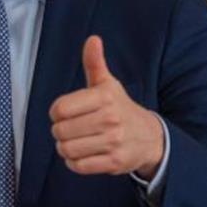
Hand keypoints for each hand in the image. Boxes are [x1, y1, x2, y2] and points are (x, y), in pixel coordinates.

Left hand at [49, 35, 164, 178]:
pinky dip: (75, 162)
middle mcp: (110, 119)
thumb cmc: (121, 108)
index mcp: (104, 97)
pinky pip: (78, 166)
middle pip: (60, 131)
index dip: (56, 113)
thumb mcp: (108, 84)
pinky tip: (83, 154)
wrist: (150, 138)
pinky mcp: (113, 163)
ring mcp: (113, 142)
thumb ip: (95, 63)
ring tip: (75, 142)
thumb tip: (92, 40)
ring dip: (65, 148)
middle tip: (70, 129)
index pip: (59, 109)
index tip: (66, 113)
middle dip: (60, 132)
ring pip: (67, 150)